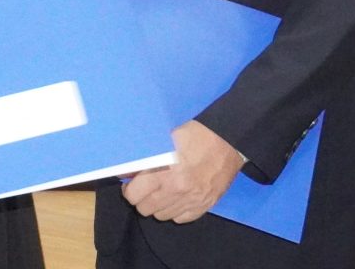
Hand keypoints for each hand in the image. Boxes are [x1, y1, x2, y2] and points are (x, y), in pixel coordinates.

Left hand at [122, 120, 242, 223]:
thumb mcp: (165, 140)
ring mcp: (192, 200)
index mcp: (164, 172)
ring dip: (159, 206)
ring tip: (163, 191)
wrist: (228, 140)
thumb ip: (145, 159)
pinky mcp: (205, 205)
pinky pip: (181, 218)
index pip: (133, 196)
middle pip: (145, 209)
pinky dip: (176, 210)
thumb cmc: (195, 135)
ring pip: (162, 216)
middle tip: (146, 188)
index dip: (129, 190)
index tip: (132, 184)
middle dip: (142, 199)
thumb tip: (126, 172)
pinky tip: (178, 197)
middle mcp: (177, 190)